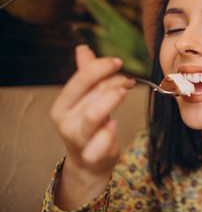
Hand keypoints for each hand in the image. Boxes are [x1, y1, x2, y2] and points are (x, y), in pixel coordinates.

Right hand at [51, 45, 134, 209]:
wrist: (89, 162)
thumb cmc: (90, 127)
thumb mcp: (86, 101)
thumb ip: (86, 76)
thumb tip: (83, 48)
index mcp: (62, 104)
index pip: (81, 78)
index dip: (101, 66)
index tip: (118, 62)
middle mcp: (66, 121)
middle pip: (93, 93)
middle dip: (115, 81)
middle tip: (128, 80)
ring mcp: (78, 139)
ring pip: (94, 114)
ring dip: (113, 99)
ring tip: (125, 92)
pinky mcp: (92, 155)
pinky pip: (102, 141)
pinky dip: (110, 131)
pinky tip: (115, 124)